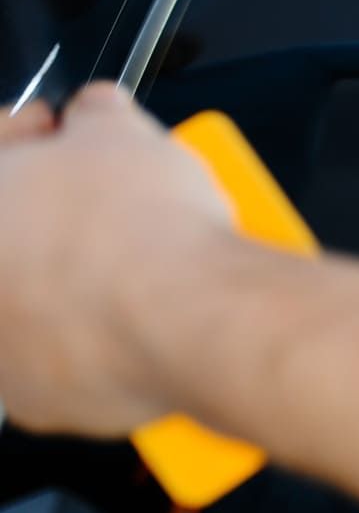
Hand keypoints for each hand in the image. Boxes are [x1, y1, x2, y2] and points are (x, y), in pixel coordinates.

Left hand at [0, 85, 230, 437]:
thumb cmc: (141, 230)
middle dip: (48, 211)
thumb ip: (93, 114)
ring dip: (73, 274)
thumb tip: (98, 113)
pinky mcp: (36, 398)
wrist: (188, 314)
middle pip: (7, 236)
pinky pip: (62, 355)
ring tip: (132, 257)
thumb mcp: (120, 129)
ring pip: (32, 301)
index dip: (25, 135)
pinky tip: (136, 309)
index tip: (59, 131)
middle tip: (101, 193)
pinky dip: (94, 333)